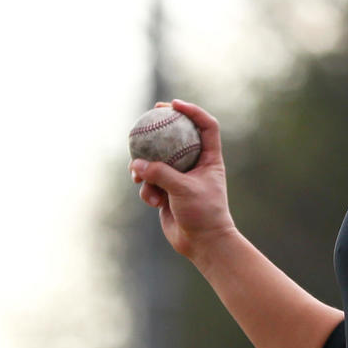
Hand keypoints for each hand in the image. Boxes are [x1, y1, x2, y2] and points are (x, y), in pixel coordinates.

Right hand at [129, 99, 236, 259]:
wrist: (202, 243)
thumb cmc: (203, 214)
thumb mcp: (183, 190)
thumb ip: (161, 174)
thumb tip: (136, 164)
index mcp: (210, 159)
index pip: (207, 127)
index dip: (193, 111)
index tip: (175, 105)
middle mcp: (196, 165)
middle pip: (178, 137)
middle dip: (162, 125)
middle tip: (148, 115)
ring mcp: (180, 177)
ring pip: (157, 161)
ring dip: (146, 169)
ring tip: (138, 177)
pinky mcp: (167, 191)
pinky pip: (150, 183)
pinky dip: (148, 191)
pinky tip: (153, 202)